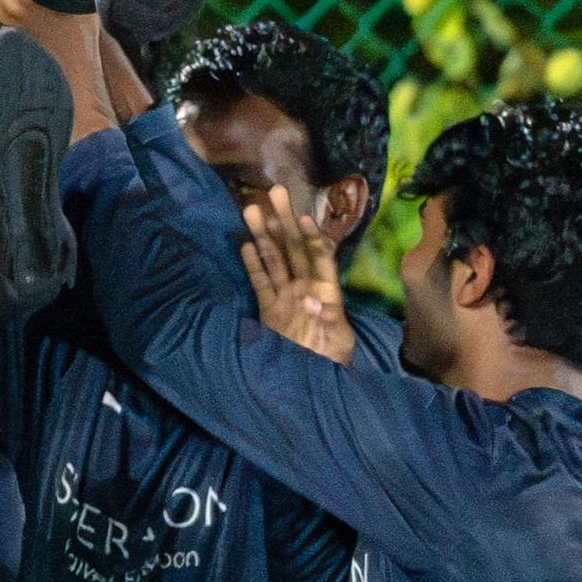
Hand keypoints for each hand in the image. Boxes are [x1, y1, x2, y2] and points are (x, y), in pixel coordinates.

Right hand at [239, 187, 358, 363]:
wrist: (311, 390)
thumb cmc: (329, 368)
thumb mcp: (335, 346)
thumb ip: (324, 322)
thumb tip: (312, 299)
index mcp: (326, 297)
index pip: (318, 258)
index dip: (311, 236)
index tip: (302, 216)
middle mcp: (305, 292)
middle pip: (294, 249)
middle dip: (285, 220)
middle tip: (275, 191)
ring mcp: (285, 300)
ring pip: (274, 261)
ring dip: (264, 235)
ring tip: (251, 210)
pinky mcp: (269, 312)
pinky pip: (261, 283)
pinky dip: (254, 264)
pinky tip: (246, 245)